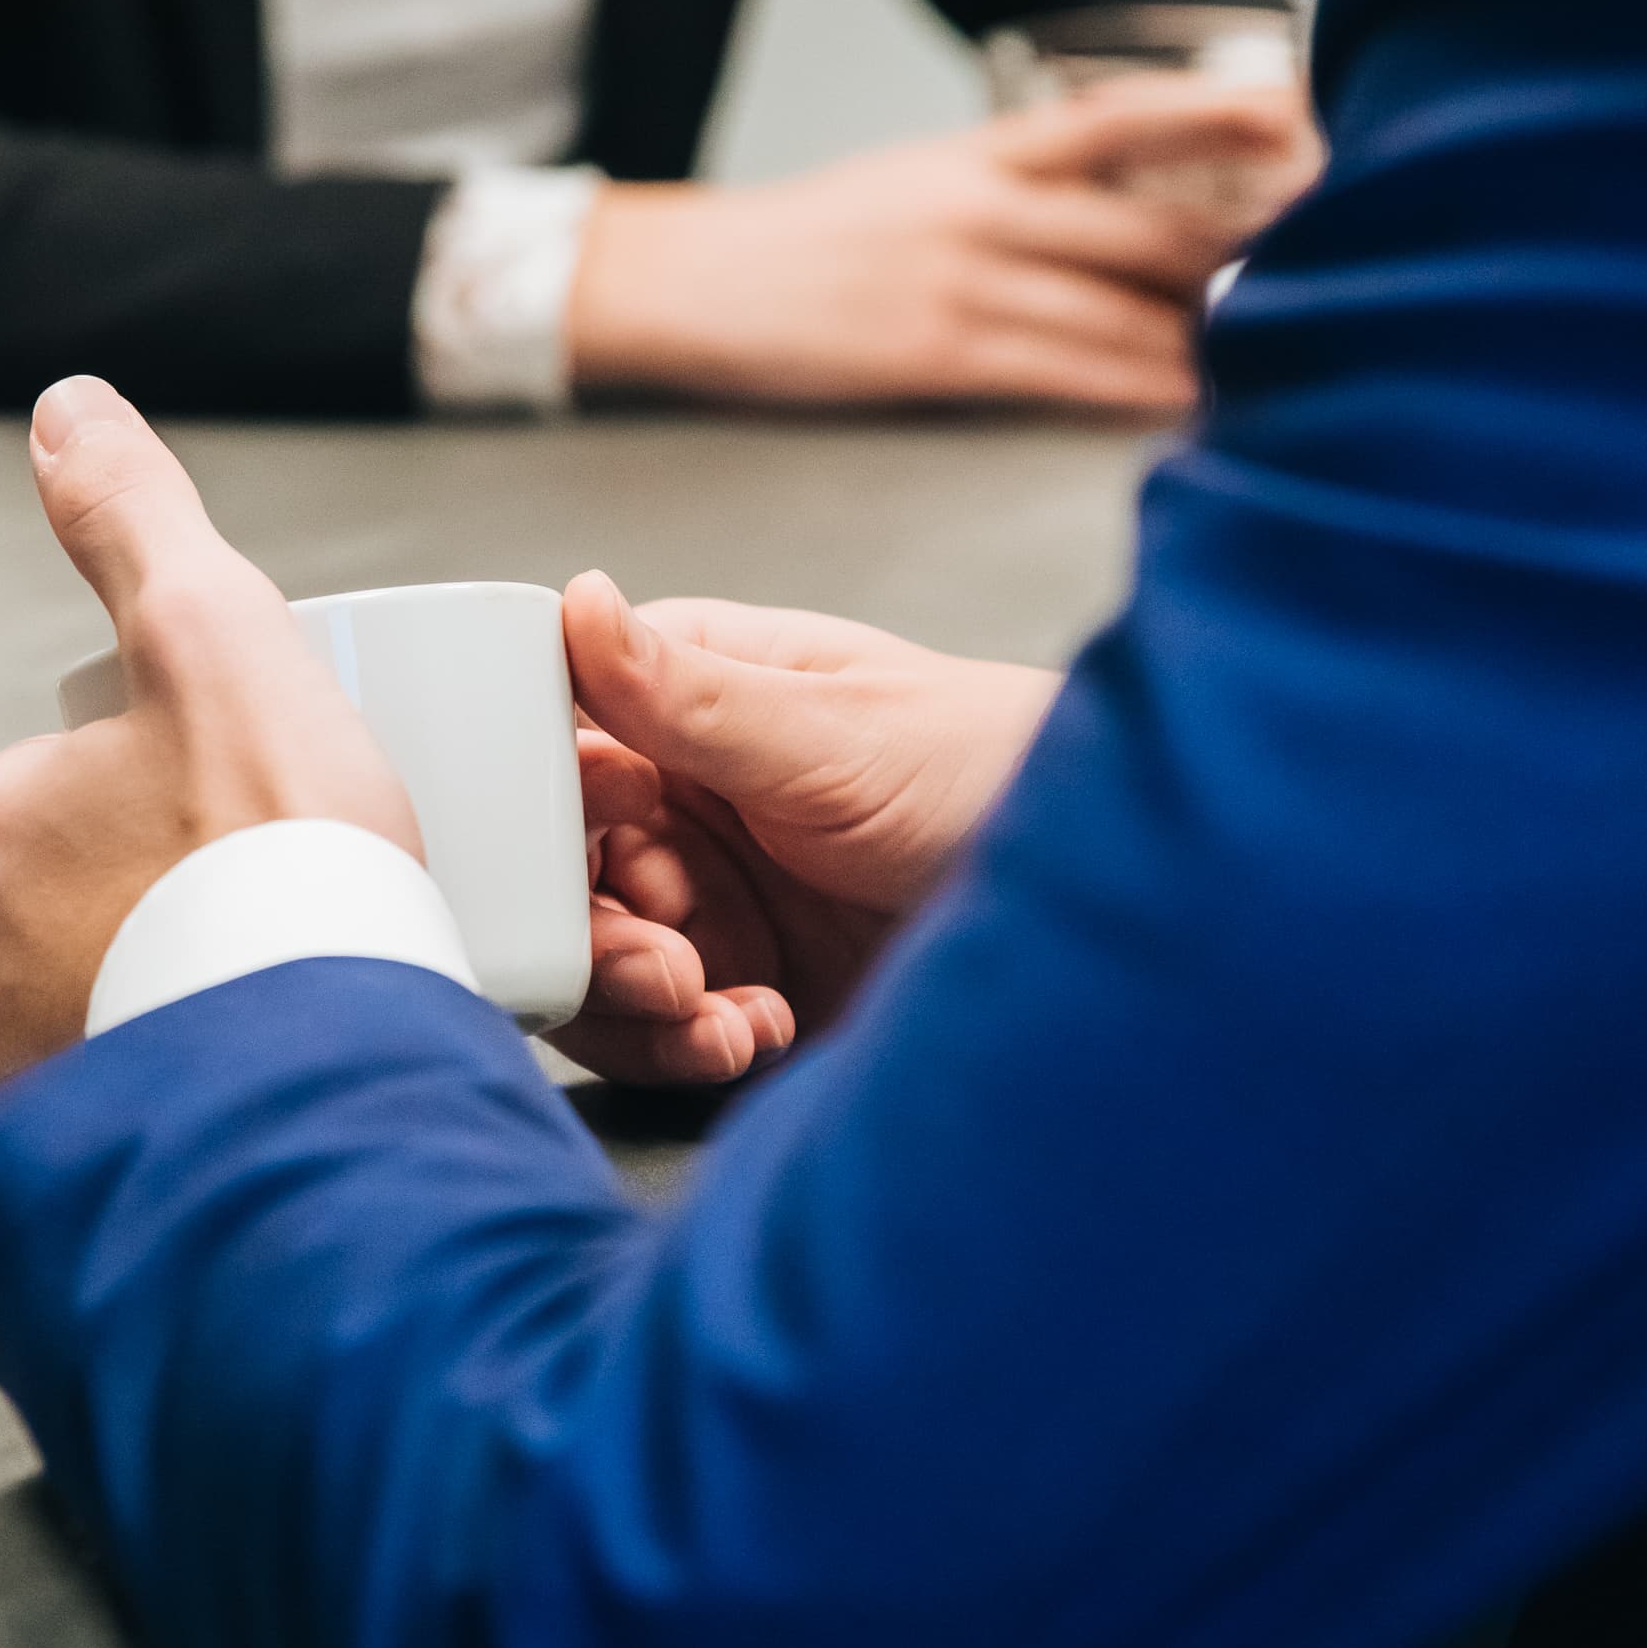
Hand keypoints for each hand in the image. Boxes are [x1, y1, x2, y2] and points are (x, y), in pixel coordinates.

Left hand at [0, 377, 420, 1092]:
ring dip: (166, 1004)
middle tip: (281, 908)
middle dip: (162, 906)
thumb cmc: (274, 852)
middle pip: (82, 901)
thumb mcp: (216, 635)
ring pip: (99, 1009)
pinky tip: (248, 1084)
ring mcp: (19, 1068)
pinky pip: (124, 1107)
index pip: (81, 781)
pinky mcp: (77, 1161)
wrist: (311, 1069)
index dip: (180, 789)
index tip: (259, 817)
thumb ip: (135, 518)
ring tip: (279, 1000)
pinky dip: (174, 1093)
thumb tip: (65, 409)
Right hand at [551, 571, 1061, 1085]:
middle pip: (560, 867)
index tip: (600, 842)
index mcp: (689, 699)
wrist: (1097, 905)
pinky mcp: (740, 985)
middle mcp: (683, 798)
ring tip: (713, 1009)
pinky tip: (755, 1030)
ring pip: (598, 958)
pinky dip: (687, 1044)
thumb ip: (689, 693)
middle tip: (666, 961)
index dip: (550, 804)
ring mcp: (710, 896)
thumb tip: (576, 603)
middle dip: (595, 926)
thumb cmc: (985, 773)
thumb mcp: (829, 733)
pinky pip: (659, 1028)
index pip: (557, 741)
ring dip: (637, 999)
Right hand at [563, 80, 1314, 410]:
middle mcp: (979, 207)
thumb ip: (1008, 197)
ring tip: (1280, 355)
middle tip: (1327, 266)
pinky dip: (1133, 390)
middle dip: (1238, 252)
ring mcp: (958, 280)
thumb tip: (1116, 230)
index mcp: (975, 156)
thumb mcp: (911, 186)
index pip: (1116, 119)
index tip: (1298, 118)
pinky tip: (1186, 403)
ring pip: (1115, 307)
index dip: (1214, 112)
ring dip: (1200, 338)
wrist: (688, 283)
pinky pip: (1061, 373)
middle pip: (1142, 224)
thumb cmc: (804, 247)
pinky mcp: (933, 354)